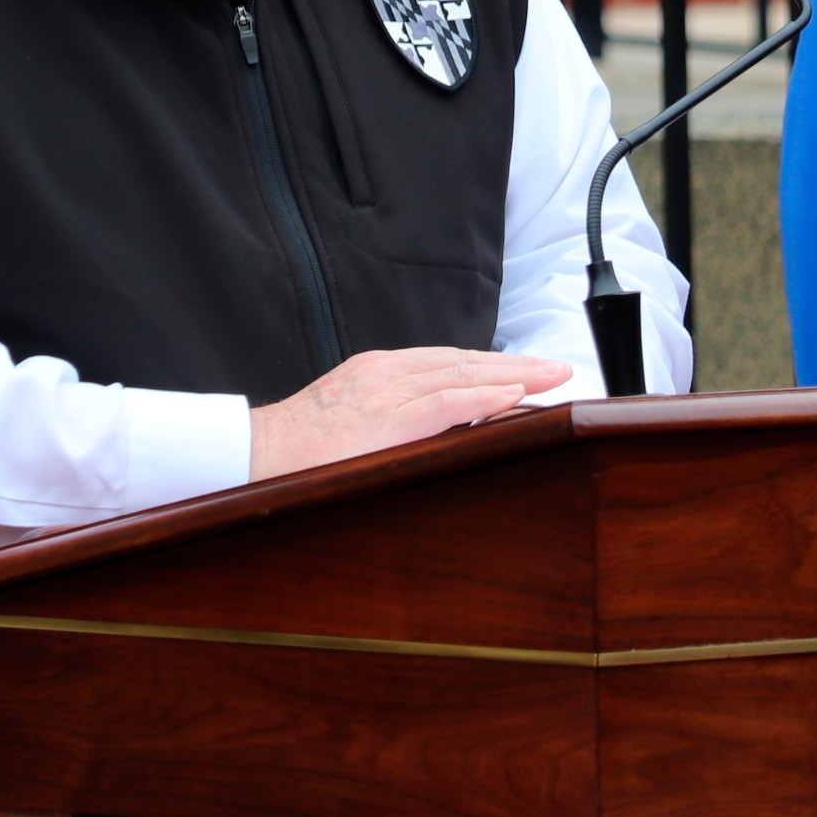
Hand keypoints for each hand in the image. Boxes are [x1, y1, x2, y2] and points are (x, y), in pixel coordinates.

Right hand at [248, 349, 570, 481]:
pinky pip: (446, 404)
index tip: (527, 372)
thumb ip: (389, 418)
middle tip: (560, 368)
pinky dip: (484, 397)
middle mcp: (386, 373)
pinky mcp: (386, 419)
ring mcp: (387, 393)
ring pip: (464, 375)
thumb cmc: (297, 450)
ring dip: (515, 376)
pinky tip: (515, 395)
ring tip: (554, 377)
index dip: (491, 366)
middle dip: (516, 365)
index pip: (448, 362)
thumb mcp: (348, 421)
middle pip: (465, 361)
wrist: (256, 455)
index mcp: (378, 372)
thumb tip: (434, 434)